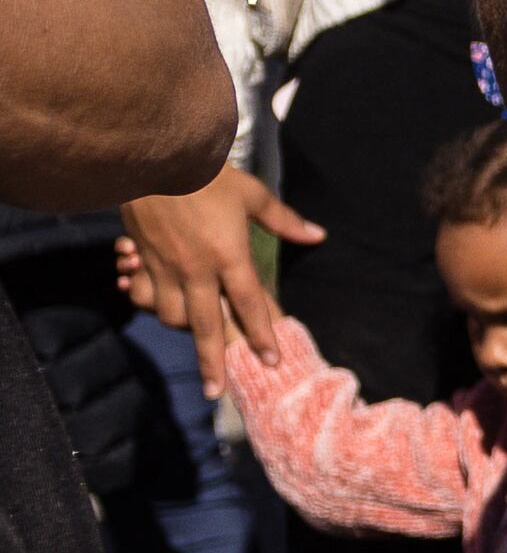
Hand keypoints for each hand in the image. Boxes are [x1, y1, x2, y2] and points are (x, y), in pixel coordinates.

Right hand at [118, 167, 319, 352]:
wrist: (154, 159)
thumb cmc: (208, 175)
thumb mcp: (252, 195)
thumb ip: (283, 221)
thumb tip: (317, 236)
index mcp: (229, 255)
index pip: (249, 304)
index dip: (262, 333)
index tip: (271, 359)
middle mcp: (197, 268)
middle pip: (207, 325)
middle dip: (214, 361)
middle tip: (218, 392)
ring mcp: (166, 266)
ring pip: (173, 315)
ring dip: (185, 332)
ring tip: (200, 344)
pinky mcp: (144, 259)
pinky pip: (147, 296)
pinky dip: (154, 307)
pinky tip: (160, 313)